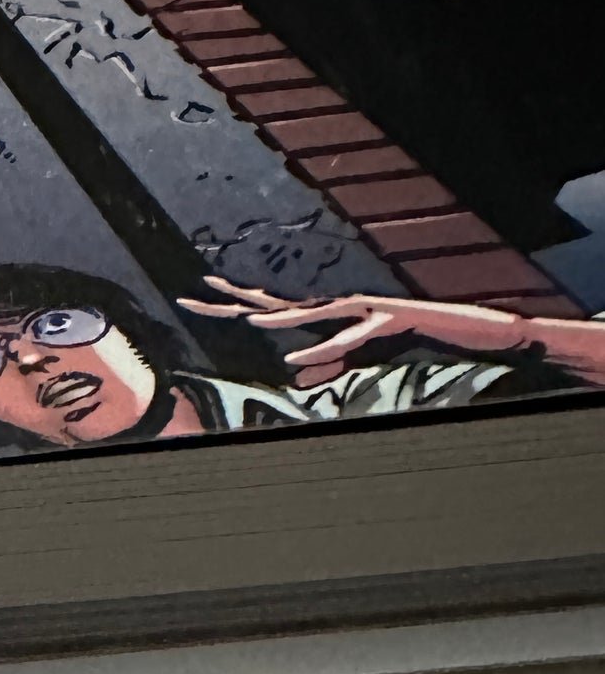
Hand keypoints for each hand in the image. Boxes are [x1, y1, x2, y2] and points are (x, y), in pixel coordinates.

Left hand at [176, 274, 528, 387]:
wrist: (478, 329)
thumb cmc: (420, 343)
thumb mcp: (364, 361)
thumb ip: (329, 365)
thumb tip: (297, 377)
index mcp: (333, 315)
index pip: (274, 306)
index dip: (234, 302)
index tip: (197, 296)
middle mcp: (343, 307)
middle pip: (279, 302)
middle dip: (235, 300)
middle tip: (193, 296)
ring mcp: (368, 310)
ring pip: (316, 314)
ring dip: (281, 321)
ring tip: (249, 323)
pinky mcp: (394, 321)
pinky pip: (356, 338)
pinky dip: (331, 346)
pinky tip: (305, 358)